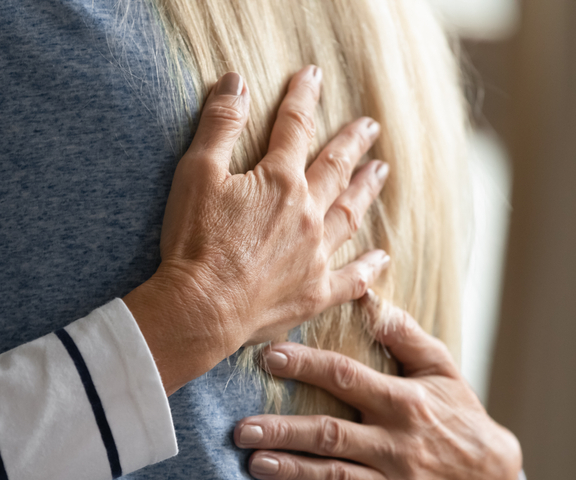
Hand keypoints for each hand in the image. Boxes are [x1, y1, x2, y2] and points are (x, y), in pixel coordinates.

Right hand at [125, 67, 389, 393]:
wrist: (201, 308)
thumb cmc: (194, 242)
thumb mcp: (196, 173)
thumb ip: (220, 125)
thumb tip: (236, 82)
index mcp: (279, 182)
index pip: (294, 128)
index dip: (303, 97)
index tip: (312, 76)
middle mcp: (308, 214)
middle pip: (335, 169)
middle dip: (352, 143)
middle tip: (370, 127)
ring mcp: (316, 255)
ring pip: (350, 214)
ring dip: (365, 190)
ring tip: (379, 172)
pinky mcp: (315, 292)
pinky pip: (352, 278)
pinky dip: (368, 267)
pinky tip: (381, 257)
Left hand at [233, 290, 522, 479]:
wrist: (494, 478)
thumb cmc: (458, 415)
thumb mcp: (441, 370)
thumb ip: (405, 335)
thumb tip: (369, 296)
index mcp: (403, 402)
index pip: (346, 378)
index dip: (306, 366)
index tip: (268, 356)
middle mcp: (395, 444)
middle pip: (330, 434)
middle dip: (283, 430)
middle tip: (240, 429)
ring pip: (334, 478)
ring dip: (292, 471)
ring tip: (254, 463)